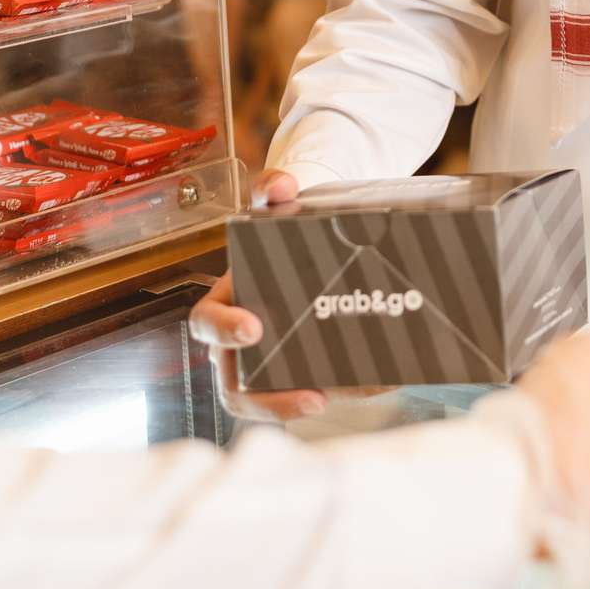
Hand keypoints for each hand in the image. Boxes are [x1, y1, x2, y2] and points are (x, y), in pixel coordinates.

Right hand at [189, 169, 387, 421]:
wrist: (313, 241)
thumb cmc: (283, 228)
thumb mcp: (278, 205)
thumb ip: (273, 188)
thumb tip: (280, 184)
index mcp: (223, 303)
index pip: (207, 324)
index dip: (224, 331)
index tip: (253, 329)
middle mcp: (240, 342)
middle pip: (238, 386)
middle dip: (271, 400)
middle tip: (312, 396)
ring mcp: (271, 361)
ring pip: (278, 398)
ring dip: (314, 403)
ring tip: (355, 394)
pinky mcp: (307, 370)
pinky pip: (321, 388)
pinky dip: (349, 388)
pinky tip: (382, 381)